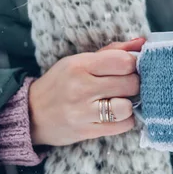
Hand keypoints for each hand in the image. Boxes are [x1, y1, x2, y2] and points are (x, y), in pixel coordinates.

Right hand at [29, 38, 145, 145]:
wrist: (30, 113)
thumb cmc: (61, 83)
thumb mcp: (80, 61)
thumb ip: (113, 51)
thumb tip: (142, 42)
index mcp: (80, 65)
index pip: (124, 61)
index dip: (134, 64)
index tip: (130, 68)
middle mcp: (81, 88)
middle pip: (130, 84)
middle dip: (134, 84)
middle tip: (126, 85)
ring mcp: (83, 112)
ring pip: (127, 107)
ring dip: (130, 104)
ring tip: (121, 101)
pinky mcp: (86, 131)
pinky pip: (122, 126)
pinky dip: (125, 120)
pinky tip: (117, 115)